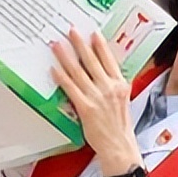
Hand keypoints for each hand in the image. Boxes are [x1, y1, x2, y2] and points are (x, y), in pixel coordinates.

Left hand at [50, 27, 139, 174]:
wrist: (119, 145)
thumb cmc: (120, 125)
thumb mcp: (123, 100)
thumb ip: (114, 85)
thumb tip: (102, 73)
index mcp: (120, 84)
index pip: (109, 60)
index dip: (100, 46)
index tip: (93, 33)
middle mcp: (109, 88)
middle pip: (92, 61)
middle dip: (80, 44)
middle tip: (71, 31)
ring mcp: (96, 97)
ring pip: (78, 72)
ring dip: (66, 56)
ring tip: (57, 45)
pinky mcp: (85, 107)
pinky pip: (70, 88)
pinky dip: (61, 77)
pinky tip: (54, 69)